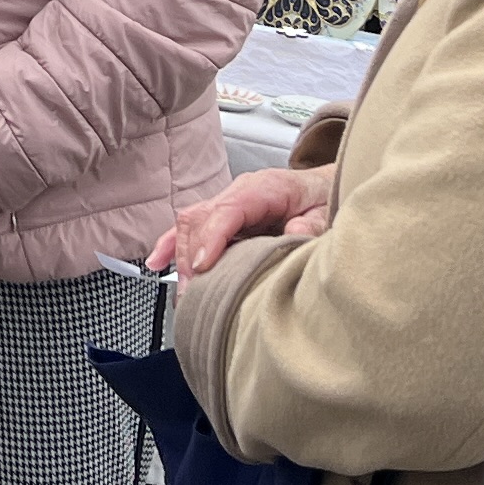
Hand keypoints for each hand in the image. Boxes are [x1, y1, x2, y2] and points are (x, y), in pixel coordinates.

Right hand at [148, 165, 337, 276]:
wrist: (321, 189)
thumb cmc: (321, 199)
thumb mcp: (326, 211)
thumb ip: (311, 224)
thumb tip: (293, 234)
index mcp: (263, 188)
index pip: (227, 210)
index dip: (212, 238)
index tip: (204, 266)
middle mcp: (238, 193)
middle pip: (201, 219)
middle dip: (191, 258)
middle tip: (192, 296)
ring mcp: (225, 203)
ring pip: (189, 225)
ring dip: (181, 259)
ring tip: (184, 295)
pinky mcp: (219, 217)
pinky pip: (187, 227)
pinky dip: (170, 245)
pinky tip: (157, 262)